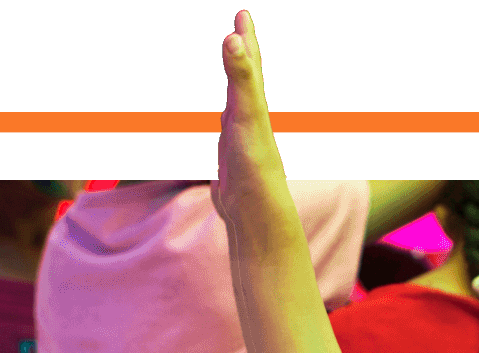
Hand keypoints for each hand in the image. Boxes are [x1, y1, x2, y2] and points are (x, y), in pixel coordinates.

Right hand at [212, 11, 288, 236]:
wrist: (254, 206)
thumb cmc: (253, 160)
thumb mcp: (246, 111)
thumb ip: (241, 77)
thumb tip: (235, 38)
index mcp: (254, 103)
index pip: (250, 63)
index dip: (246, 37)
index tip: (244, 14)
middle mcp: (250, 117)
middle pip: (247, 79)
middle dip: (243, 55)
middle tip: (239, 33)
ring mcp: (241, 136)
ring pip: (238, 102)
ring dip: (236, 83)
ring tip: (233, 73)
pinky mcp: (231, 156)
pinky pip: (226, 128)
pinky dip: (224, 116)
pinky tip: (224, 122)